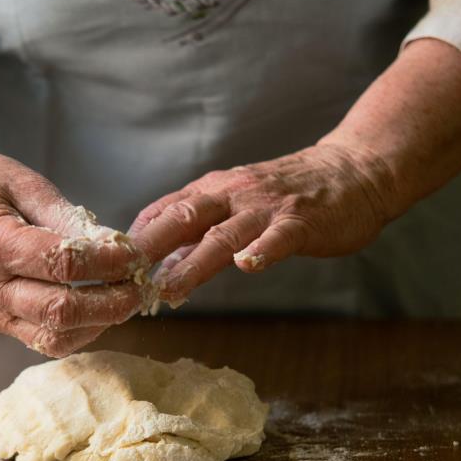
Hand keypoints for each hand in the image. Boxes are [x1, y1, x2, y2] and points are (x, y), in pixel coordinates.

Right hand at [0, 153, 148, 356]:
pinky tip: (101, 308)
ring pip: (57, 336)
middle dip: (112, 301)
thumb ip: (69, 218)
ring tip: (127, 296)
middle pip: (61, 310)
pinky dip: (82, 331)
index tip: (136, 253)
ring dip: (100, 322)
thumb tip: (116, 247)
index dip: (107, 263)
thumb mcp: (27, 184)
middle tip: (142, 284)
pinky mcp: (0, 324)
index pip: (62, 265)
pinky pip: (47, 341)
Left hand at [128, 143, 398, 303]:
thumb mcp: (235, 205)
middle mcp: (233, 195)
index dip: (135, 238)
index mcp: (212, 191)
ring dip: (193, 262)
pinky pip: (278, 238)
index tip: (108, 266)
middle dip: (149, 248)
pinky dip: (262, 250)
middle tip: (120, 277)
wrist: (352, 172)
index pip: (164, 211)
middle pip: (183, 219)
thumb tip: (158, 264)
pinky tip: (248, 265)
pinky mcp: (300, 222)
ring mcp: (266, 208)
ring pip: (223, 235)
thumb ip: (199, 232)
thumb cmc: (288, 196)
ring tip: (169, 288)